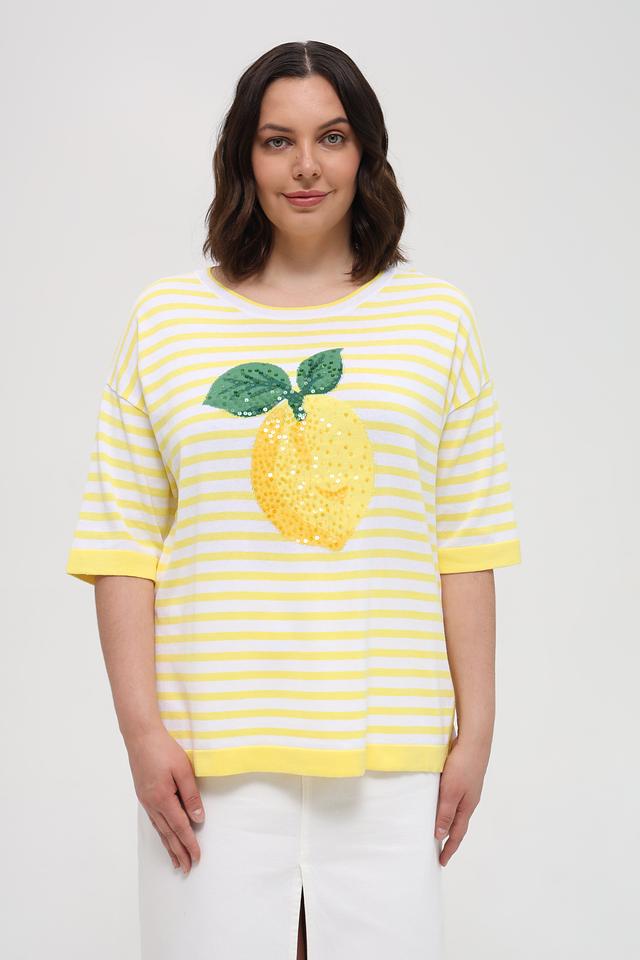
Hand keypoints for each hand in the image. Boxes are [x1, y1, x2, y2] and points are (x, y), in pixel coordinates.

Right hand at [126, 725, 204, 874]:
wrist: (140, 736)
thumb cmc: (164, 749)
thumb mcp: (183, 769)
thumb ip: (191, 795)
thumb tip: (198, 818)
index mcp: (163, 798)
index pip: (180, 827)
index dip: (189, 843)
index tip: (197, 857)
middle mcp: (152, 804)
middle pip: (168, 834)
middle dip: (179, 852)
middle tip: (187, 868)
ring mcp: (145, 800)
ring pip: (159, 830)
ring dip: (169, 847)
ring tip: (176, 862)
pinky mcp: (143, 795)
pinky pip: (154, 820)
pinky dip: (161, 833)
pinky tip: (164, 837)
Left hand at [434, 734, 489, 866]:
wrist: (474, 741)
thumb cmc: (462, 766)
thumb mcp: (450, 792)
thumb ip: (445, 813)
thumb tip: (440, 836)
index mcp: (466, 807)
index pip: (456, 833)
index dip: (449, 848)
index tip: (441, 862)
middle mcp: (468, 800)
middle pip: (457, 824)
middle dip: (448, 838)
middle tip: (438, 850)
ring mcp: (467, 788)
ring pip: (455, 810)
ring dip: (446, 821)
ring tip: (436, 829)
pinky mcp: (463, 777)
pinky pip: (453, 797)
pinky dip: (446, 805)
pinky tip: (439, 801)